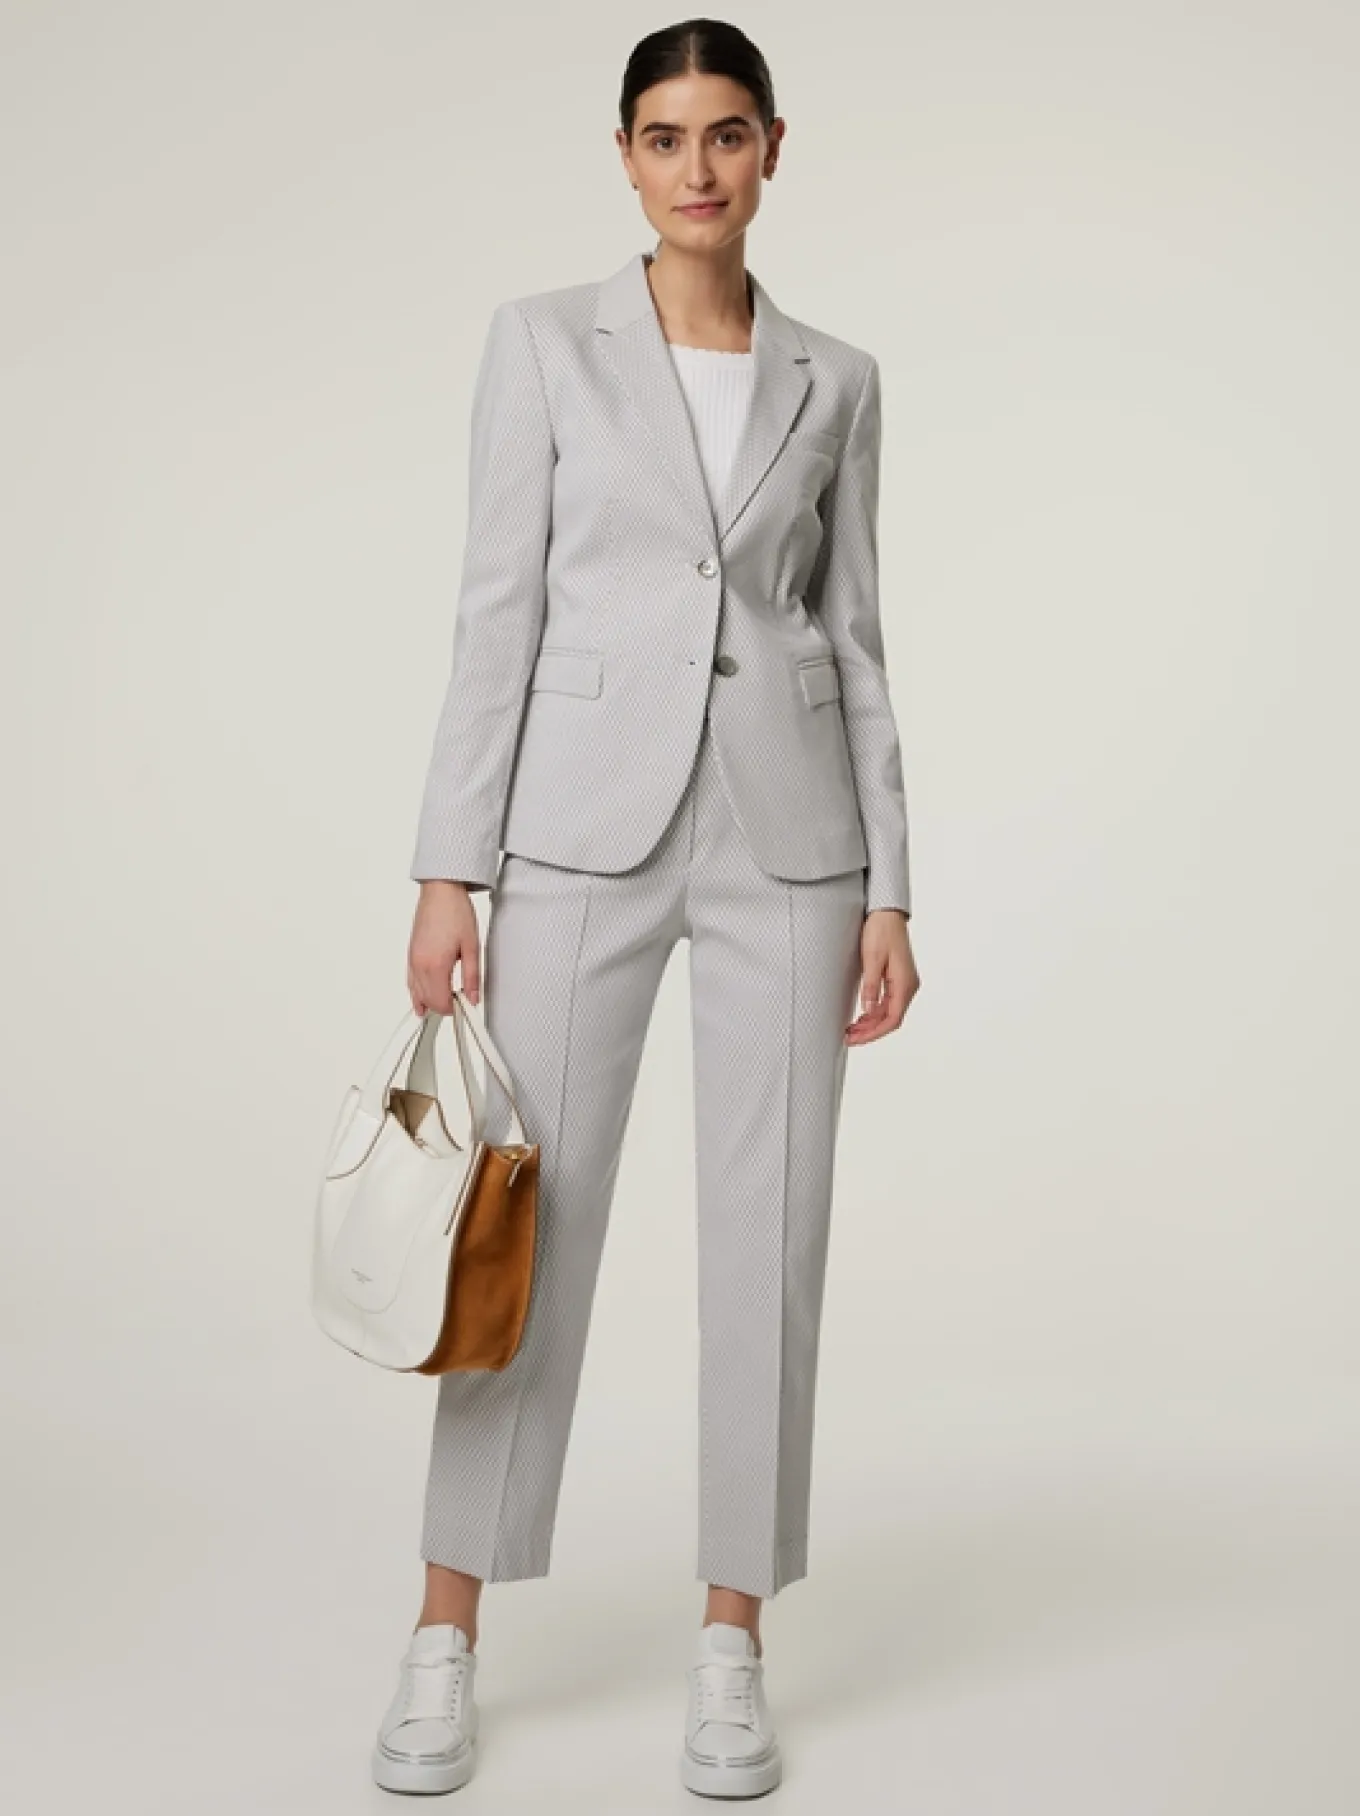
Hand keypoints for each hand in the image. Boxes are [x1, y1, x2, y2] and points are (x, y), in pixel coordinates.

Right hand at [408, 881, 481, 1014]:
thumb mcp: (472, 947)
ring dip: (431, 1001)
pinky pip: (411, 981)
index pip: (440, 1003)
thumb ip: (472, 977)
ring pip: (416, 994)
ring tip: (448, 999)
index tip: (465, 1007)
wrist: (440, 891)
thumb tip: (473, 997)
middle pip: (427, 1002)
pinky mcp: (410, 954)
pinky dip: (418, 992)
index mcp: (435, 965)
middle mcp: (419, 965)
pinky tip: (425, 996)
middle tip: (461, 1002)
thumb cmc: (455, 912)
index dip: (454, 1010)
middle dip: (443, 1007)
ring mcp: (412, 960)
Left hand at [845, 910, 918, 1045]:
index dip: (874, 1033)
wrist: (887, 913)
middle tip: (849, 1037)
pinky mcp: (898, 978)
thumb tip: (869, 1010)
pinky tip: (862, 1015)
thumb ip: (871, 986)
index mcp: (905, 984)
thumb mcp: (871, 959)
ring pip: (889, 1011)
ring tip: (852, 1028)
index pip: (892, 1019)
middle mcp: (908, 985)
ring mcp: (904, 982)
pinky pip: (889, 1001)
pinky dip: (875, 1011)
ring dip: (872, 1022)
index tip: (856, 1039)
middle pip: (891, 1018)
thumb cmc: (881, 931)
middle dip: (870, 1031)